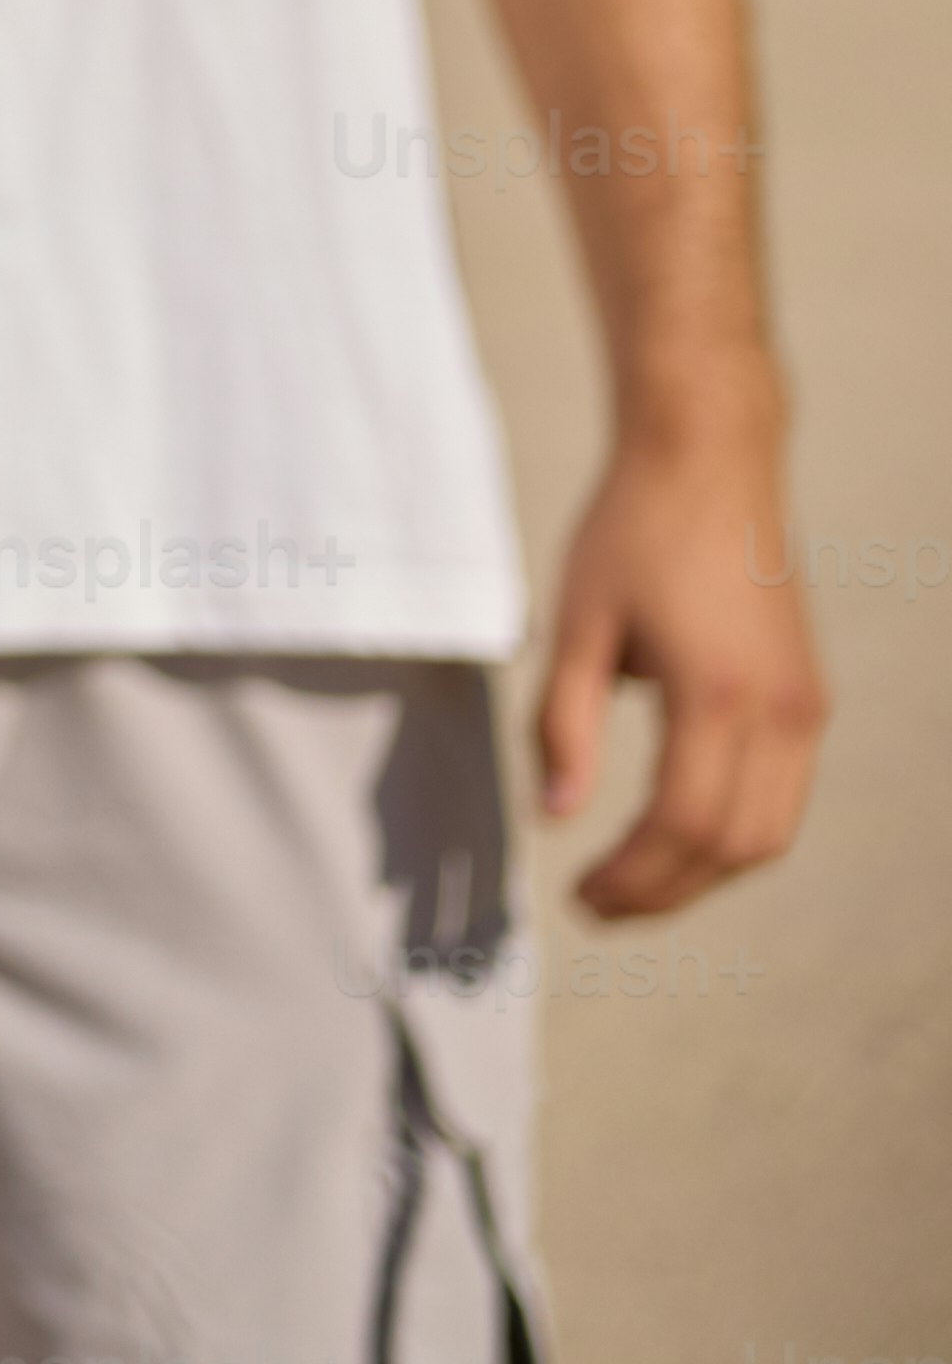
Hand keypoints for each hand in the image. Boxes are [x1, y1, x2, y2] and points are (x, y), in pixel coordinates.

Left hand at [539, 417, 827, 918]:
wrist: (708, 458)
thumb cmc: (632, 529)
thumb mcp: (576, 622)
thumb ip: (562, 723)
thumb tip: (555, 814)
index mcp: (719, 693)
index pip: (683, 824)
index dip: (634, 877)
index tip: (579, 897)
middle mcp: (780, 711)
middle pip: (736, 847)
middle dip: (667, 890)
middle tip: (598, 905)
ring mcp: (804, 706)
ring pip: (771, 832)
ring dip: (704, 872)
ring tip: (631, 882)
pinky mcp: (807, 695)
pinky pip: (783, 794)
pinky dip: (733, 832)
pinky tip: (673, 833)